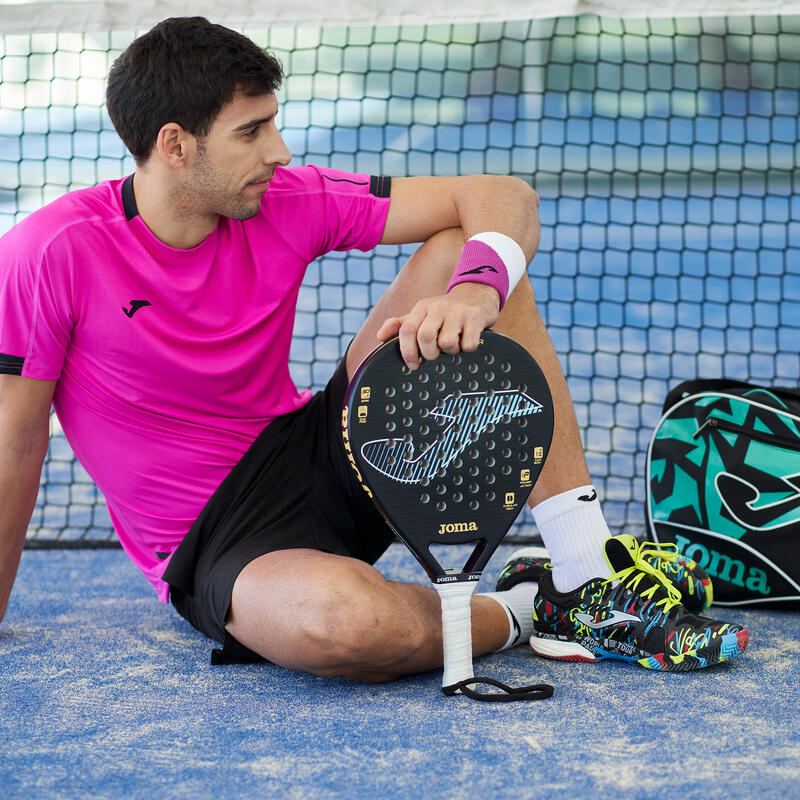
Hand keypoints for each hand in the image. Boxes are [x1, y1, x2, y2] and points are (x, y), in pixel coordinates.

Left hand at [376, 283, 500, 368]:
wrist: (477, 293)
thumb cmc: (445, 310)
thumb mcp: (422, 312)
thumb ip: (400, 324)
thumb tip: (379, 336)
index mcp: (422, 308)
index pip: (407, 329)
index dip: (407, 350)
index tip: (412, 364)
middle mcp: (438, 308)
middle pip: (425, 337)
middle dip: (428, 353)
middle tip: (434, 355)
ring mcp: (458, 313)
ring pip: (447, 343)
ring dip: (450, 352)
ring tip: (453, 346)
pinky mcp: (476, 319)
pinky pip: (467, 345)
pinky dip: (466, 349)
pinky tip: (466, 342)